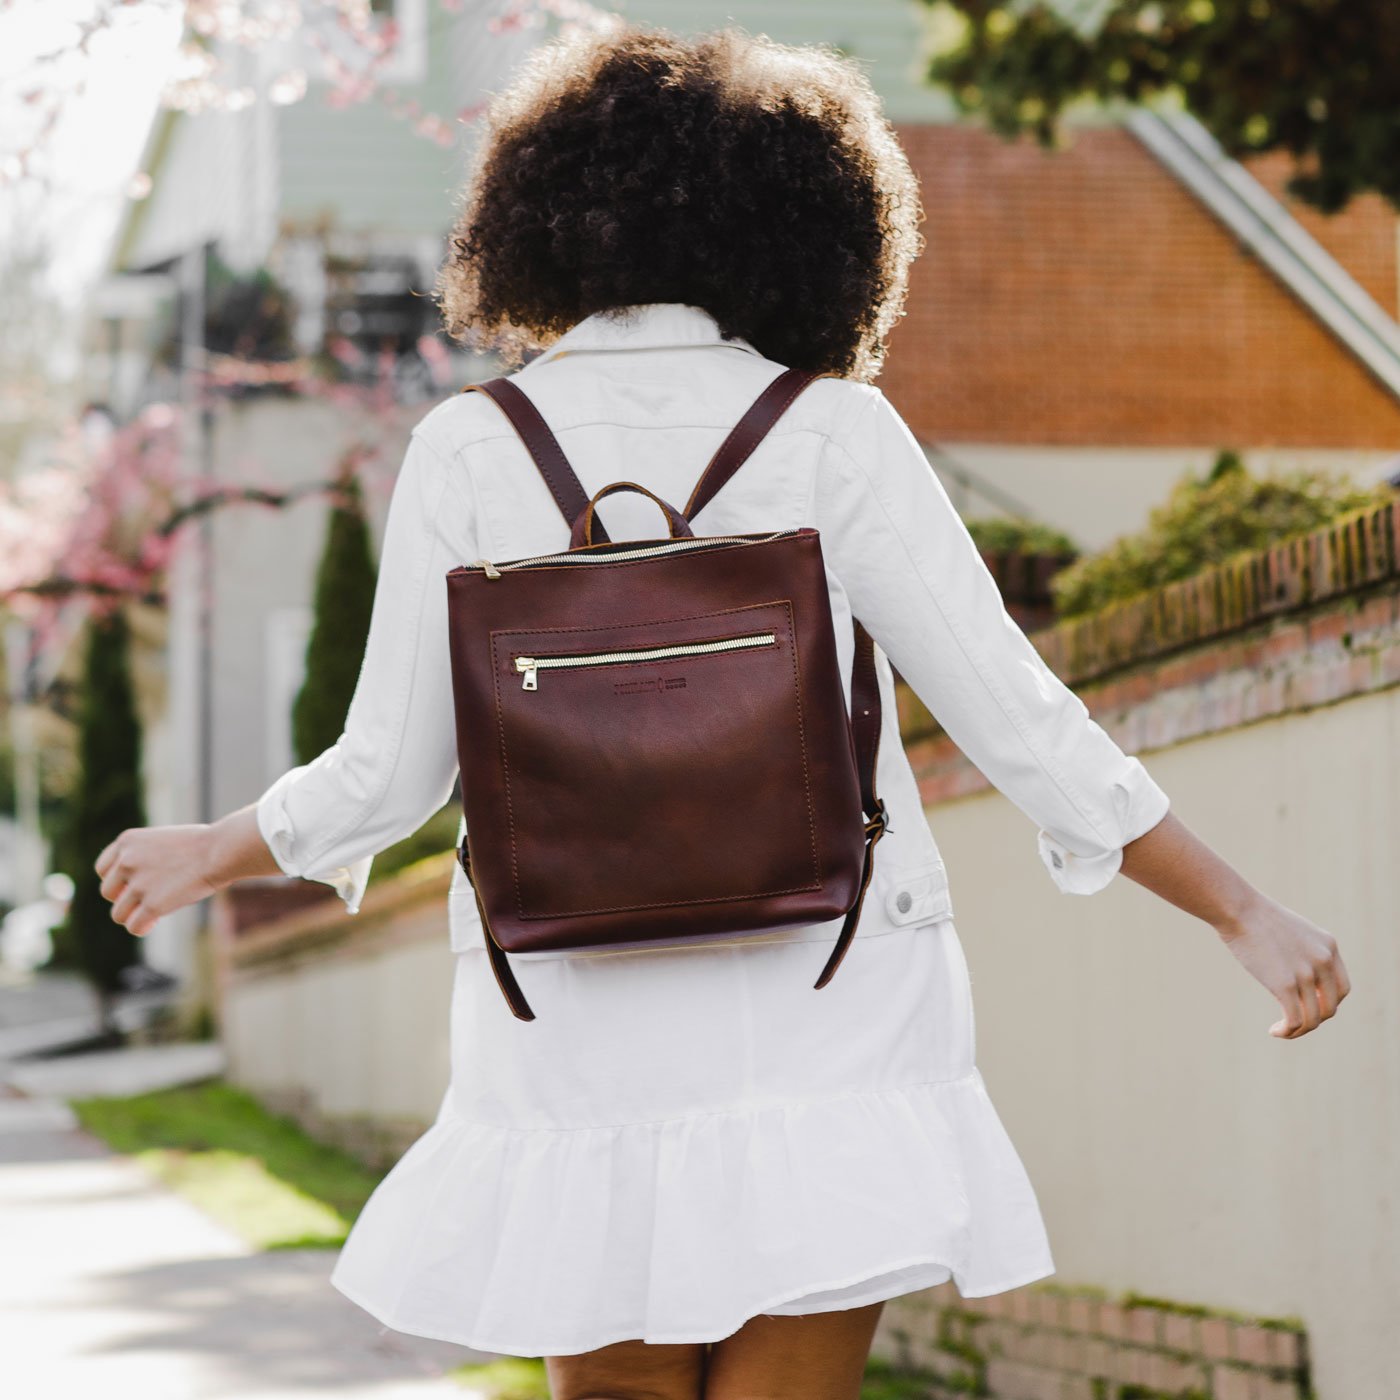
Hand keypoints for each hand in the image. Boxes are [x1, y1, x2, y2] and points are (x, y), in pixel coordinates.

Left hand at [95, 824, 218, 936]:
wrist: (221, 850)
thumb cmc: (202, 844)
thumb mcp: (162, 840)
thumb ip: (142, 857)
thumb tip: (132, 889)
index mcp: (128, 841)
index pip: (103, 869)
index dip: (117, 881)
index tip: (133, 886)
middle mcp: (127, 861)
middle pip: (108, 892)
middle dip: (125, 899)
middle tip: (146, 899)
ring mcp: (138, 884)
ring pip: (119, 913)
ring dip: (133, 916)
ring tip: (152, 914)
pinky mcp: (152, 904)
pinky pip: (134, 926)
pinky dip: (142, 927)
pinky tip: (153, 923)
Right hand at [1216, 893, 1350, 1038]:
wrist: (1238, 908)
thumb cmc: (1255, 917)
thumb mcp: (1291, 931)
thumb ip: (1302, 951)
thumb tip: (1296, 972)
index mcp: (1329, 947)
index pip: (1342, 988)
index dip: (1327, 1003)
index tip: (1306, 1006)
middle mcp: (1323, 961)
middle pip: (1330, 1006)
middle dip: (1314, 1018)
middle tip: (1294, 1021)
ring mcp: (1305, 974)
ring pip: (1313, 1018)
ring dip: (1299, 1030)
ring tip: (1283, 1031)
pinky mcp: (1285, 985)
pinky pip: (1295, 1020)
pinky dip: (1288, 1032)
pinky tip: (1275, 1031)